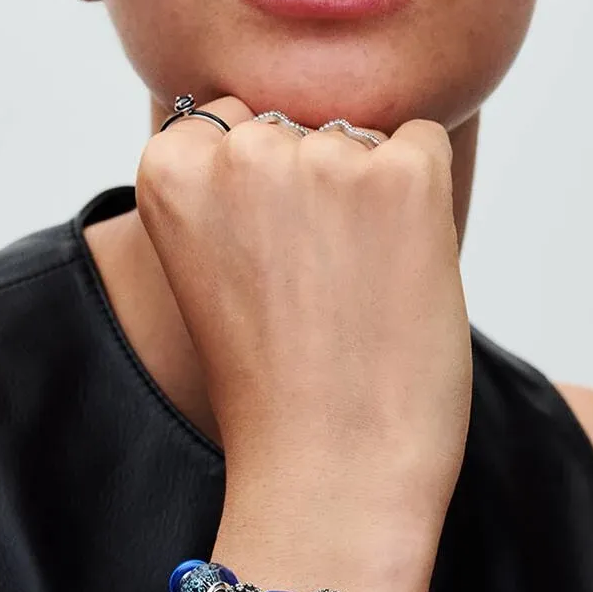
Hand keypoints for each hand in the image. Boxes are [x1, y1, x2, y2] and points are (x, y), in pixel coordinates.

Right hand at [136, 97, 471, 530]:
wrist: (329, 470)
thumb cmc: (270, 387)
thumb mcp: (208, 266)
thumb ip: (227, 188)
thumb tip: (295, 126)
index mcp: (169, 167)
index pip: (228, 121)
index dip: (259, 191)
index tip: (262, 258)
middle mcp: (239, 148)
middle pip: (296, 125)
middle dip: (312, 183)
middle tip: (314, 281)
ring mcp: (323, 158)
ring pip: (360, 137)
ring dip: (367, 194)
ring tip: (355, 288)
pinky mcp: (404, 178)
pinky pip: (423, 144)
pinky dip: (421, 199)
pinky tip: (398, 271)